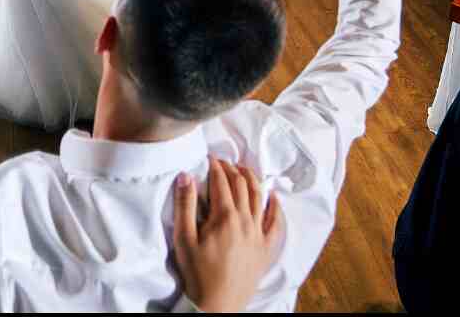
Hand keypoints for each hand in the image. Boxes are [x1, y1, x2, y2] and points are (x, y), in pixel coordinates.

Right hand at [173, 157, 283, 313]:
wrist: (217, 304)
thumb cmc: (197, 272)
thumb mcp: (183, 238)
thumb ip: (185, 205)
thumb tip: (186, 175)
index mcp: (224, 217)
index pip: (221, 182)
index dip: (215, 167)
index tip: (209, 158)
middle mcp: (245, 221)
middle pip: (242, 186)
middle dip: (232, 170)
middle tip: (223, 162)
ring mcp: (258, 235)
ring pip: (259, 198)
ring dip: (252, 180)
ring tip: (244, 170)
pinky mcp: (266, 249)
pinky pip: (275, 223)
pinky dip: (275, 207)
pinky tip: (273, 197)